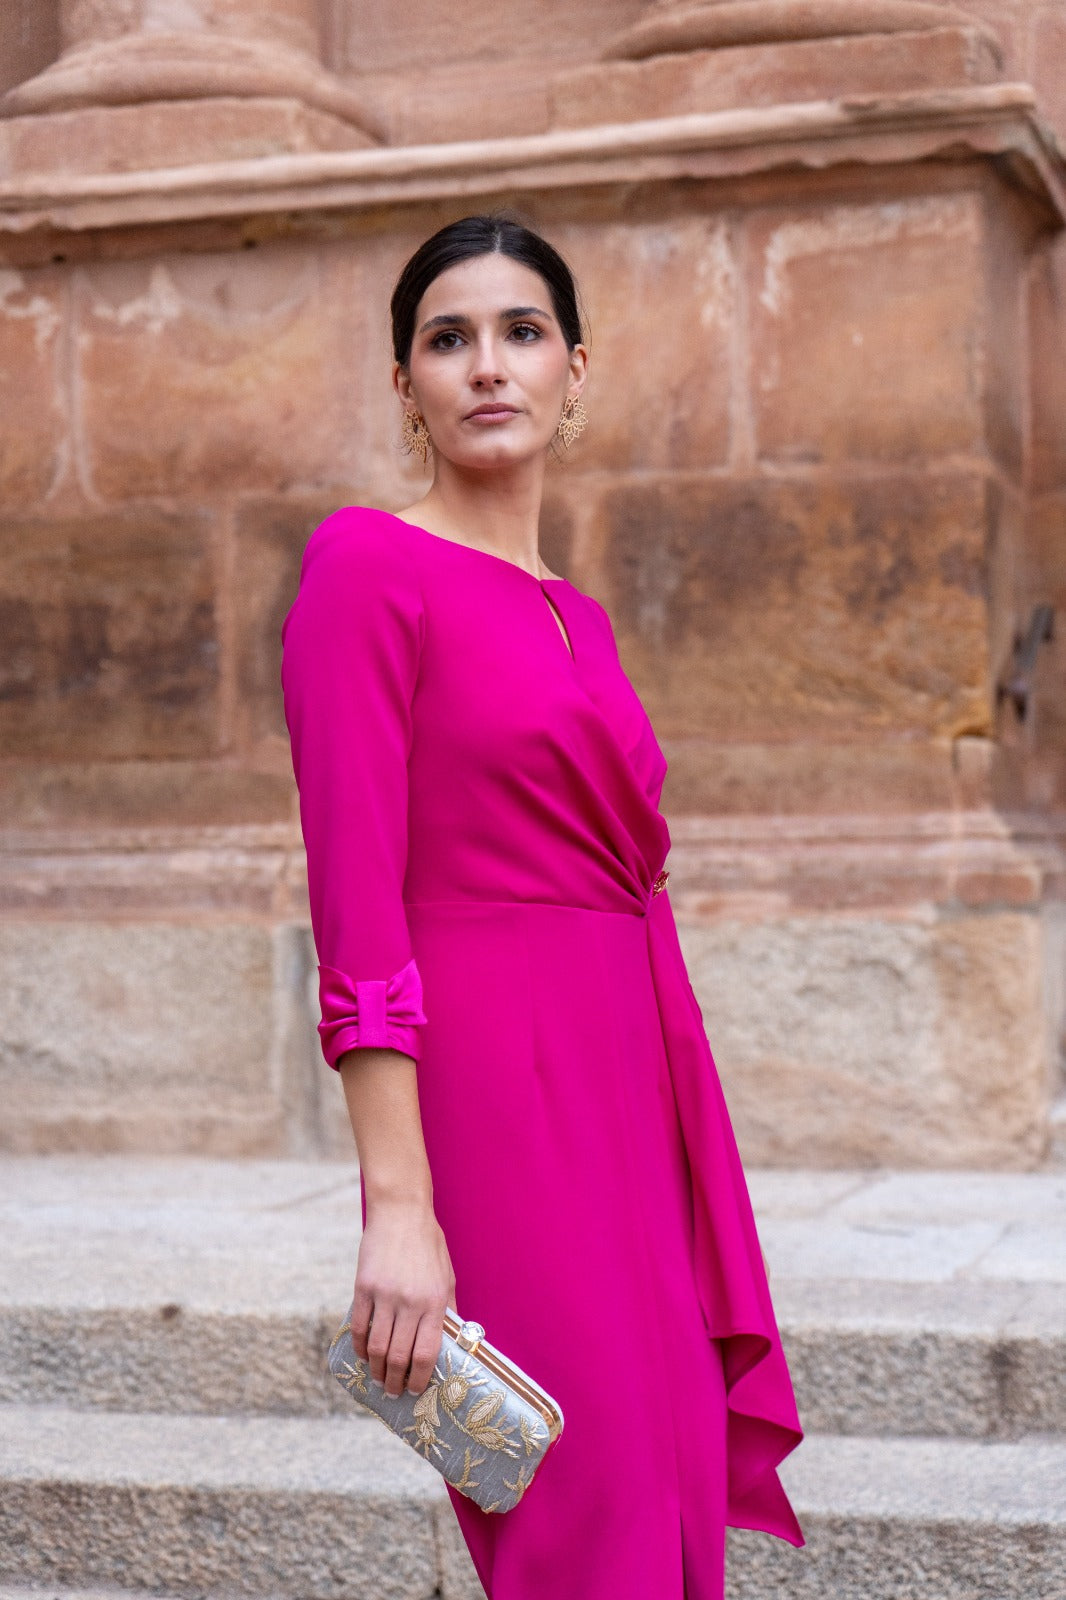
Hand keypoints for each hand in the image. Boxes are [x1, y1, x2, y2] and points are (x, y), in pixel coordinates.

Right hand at [350, 1196, 456, 1396]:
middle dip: (396, 1381)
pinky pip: (359, 1326)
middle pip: (399, 1356)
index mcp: (434, 1302)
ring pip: (377, 1347)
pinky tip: (364, 1355)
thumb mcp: (446, 1277)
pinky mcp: (363, 1287)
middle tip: (394, 1392)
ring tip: (379, 1379)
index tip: (416, 1391)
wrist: (401, 1212)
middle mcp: (410, 1302)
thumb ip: (446, 1310)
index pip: (426, 1354)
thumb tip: (450, 1342)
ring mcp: (384, 1295)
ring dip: (377, 1369)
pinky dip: (360, 1347)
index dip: (419, 1379)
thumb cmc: (428, 1245)